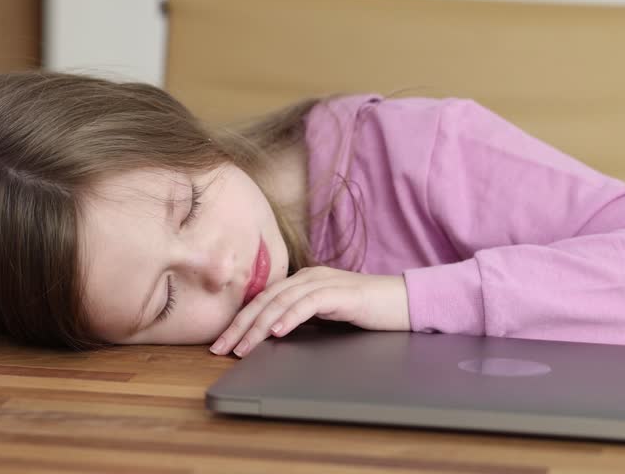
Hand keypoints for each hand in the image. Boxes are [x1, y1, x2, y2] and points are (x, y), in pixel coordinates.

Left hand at [209, 266, 409, 356]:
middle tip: (221, 348)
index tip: (222, 344)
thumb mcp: (327, 316)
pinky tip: (278, 332)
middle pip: (265, 299)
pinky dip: (290, 317)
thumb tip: (270, 337)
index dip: (240, 321)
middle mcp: (310, 276)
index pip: (263, 300)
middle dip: (240, 325)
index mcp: (304, 280)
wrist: (403, 303)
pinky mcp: (341, 293)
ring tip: (243, 347)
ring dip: (259, 326)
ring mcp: (325, 282)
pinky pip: (309, 304)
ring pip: (282, 302)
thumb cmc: (367, 312)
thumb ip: (302, 318)